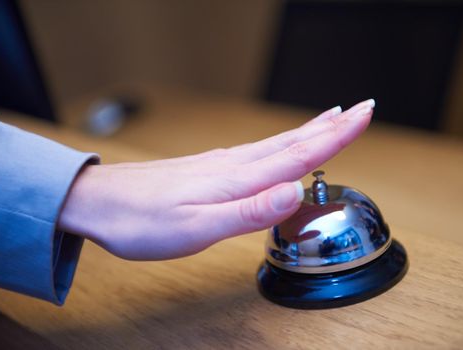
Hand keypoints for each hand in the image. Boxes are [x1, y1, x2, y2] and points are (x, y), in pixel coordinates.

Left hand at [58, 99, 374, 259]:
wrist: (99, 202)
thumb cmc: (141, 220)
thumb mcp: (196, 227)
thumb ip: (249, 212)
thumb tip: (294, 192)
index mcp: (237, 178)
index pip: (298, 154)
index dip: (335, 136)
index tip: (363, 116)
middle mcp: (233, 165)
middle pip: (293, 141)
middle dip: (332, 126)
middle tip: (361, 109)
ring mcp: (221, 164)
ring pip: (276, 144)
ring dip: (310, 131)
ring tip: (333, 119)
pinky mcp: (210, 169)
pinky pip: (257, 151)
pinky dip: (281, 143)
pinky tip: (280, 146)